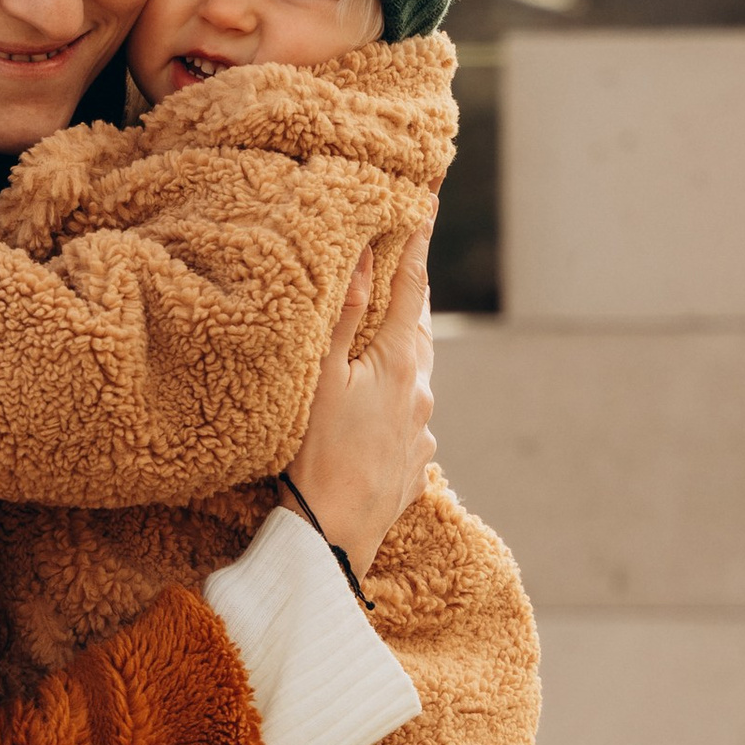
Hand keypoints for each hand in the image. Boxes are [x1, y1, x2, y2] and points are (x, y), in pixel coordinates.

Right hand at [287, 234, 434, 579]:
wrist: (334, 538)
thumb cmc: (315, 456)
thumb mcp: (319, 380)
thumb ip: (343, 318)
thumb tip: (365, 258)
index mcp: (397, 363)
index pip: (412, 289)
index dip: (418, 245)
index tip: (429, 206)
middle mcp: (420, 393)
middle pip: (417, 334)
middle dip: (410, 302)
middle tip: (406, 271)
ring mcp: (422, 433)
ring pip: (415, 381)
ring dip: (400, 360)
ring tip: (381, 349)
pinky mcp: (415, 467)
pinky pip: (410, 426)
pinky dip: (396, 411)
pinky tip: (375, 421)